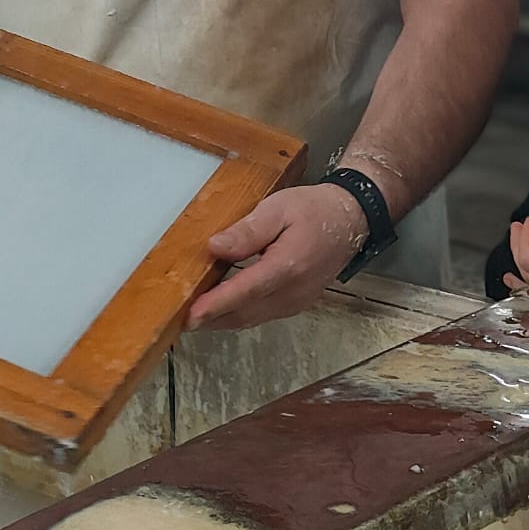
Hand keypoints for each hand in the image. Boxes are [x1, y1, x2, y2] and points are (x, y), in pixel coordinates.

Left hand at [186, 184, 367, 332]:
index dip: (216, 304)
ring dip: (222, 320)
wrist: (350, 219)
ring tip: (193, 316)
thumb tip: (215, 247)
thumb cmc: (313, 210)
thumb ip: (247, 232)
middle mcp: (293, 291)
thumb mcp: (278, 208)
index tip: (191, 314)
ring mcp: (296, 302)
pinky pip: (261, 315)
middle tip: (178, 318)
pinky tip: (220, 309)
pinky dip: (238, 315)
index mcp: (288, 265)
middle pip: (244, 313)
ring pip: (251, 319)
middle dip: (211, 319)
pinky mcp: (295, 304)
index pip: (245, 291)